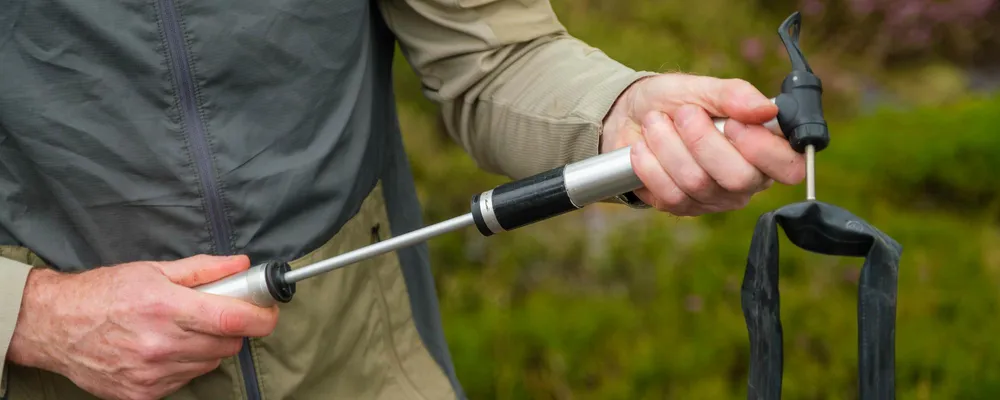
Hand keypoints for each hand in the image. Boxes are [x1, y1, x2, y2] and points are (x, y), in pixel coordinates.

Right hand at [7, 255, 279, 399]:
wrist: (54, 326)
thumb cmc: (103, 293)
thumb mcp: (153, 270)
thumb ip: (203, 269)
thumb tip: (241, 264)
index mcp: (166, 308)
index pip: (233, 319)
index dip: (261, 317)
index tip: (268, 312)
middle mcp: (161, 345)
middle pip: (228, 344)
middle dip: (231, 328)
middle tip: (216, 314)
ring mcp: (152, 374)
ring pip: (210, 363)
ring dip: (208, 347)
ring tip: (182, 330)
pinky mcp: (143, 394)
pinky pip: (186, 380)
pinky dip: (186, 365)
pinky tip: (165, 349)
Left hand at [601, 73, 805, 215]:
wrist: (631, 116)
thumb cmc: (675, 101)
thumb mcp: (703, 88)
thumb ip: (735, 96)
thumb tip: (767, 111)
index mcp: (765, 149)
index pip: (789, 167)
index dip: (762, 149)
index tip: (732, 123)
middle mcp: (747, 180)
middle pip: (739, 178)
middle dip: (703, 141)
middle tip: (684, 114)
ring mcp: (715, 198)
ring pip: (697, 183)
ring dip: (668, 144)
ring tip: (655, 122)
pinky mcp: (684, 208)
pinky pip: (670, 194)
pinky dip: (650, 164)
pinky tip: (643, 147)